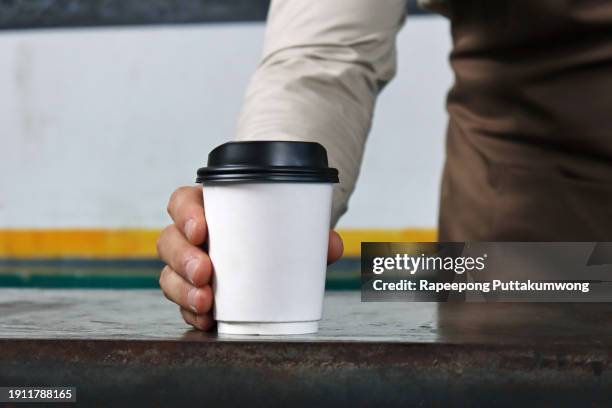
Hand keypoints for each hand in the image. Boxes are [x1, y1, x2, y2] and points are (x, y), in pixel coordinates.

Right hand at [157, 185, 343, 330]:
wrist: (275, 256)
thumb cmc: (273, 235)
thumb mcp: (290, 228)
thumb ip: (313, 234)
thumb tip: (331, 245)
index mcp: (209, 208)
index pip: (183, 202)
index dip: (185, 213)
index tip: (201, 229)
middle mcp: (192, 237)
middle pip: (170, 240)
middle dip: (183, 258)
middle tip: (205, 272)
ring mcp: (188, 266)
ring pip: (169, 274)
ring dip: (183, 290)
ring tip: (206, 303)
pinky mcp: (193, 293)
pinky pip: (182, 304)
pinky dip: (191, 313)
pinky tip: (206, 320)